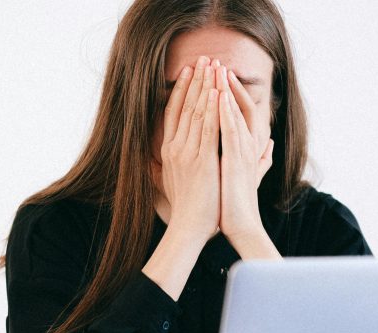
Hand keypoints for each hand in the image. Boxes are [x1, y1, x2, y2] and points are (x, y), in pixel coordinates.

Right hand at [158, 55, 221, 243]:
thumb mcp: (172, 182)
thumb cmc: (186, 209)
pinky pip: (207, 129)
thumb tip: (161, 159)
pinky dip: (212, 109)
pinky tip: (217, 92)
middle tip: (204, 59)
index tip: (189, 71)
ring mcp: (187, 153)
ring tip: (212, 66)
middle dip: (195, 80)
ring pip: (196, 112)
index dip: (181, 90)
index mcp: (169, 151)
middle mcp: (175, 148)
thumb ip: (170, 166)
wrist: (189, 228)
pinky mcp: (202, 160)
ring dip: (205, 87)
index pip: (173, 113)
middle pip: (184, 106)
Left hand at [215, 64, 274, 240]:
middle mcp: (249, 145)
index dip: (231, 92)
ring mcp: (244, 152)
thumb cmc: (239, 203)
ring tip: (216, 69)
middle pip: (239, 106)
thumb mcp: (248, 175)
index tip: (218, 75)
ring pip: (235, 113)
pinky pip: (230, 131)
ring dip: (226, 90)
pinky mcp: (236, 161)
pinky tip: (217, 96)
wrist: (241, 226)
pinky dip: (224, 112)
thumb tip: (271, 147)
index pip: (240, 111)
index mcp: (248, 147)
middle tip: (215, 62)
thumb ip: (260, 159)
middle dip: (226, 84)